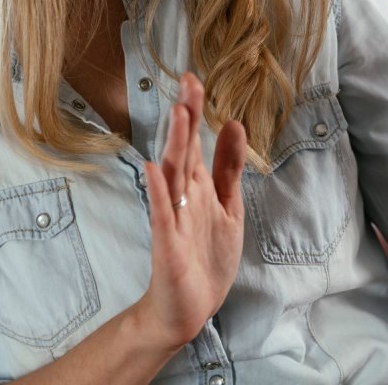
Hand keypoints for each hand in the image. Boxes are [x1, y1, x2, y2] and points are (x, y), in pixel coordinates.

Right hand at [136, 73, 245, 347]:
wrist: (188, 310)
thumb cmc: (205, 258)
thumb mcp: (228, 208)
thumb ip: (228, 168)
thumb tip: (233, 123)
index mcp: (198, 188)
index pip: (196, 142)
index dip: (195, 111)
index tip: (194, 78)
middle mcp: (183, 197)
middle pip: (184, 151)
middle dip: (187, 118)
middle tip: (188, 82)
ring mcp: (174, 219)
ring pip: (174, 176)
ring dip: (177, 145)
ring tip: (179, 114)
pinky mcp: (169, 244)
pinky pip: (163, 215)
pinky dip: (159, 192)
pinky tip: (154, 169)